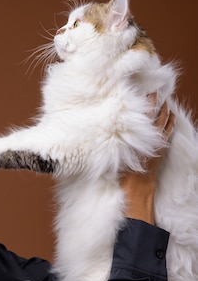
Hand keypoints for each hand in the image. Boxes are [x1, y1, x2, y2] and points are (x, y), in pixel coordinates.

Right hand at [120, 97, 174, 223]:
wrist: (137, 188)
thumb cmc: (124, 173)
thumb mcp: (116, 154)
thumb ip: (115, 141)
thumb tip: (109, 127)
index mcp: (140, 137)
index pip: (147, 114)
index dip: (149, 102)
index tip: (149, 91)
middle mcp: (150, 138)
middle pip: (157, 116)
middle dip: (158, 103)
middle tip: (157, 92)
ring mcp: (158, 144)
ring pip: (165, 123)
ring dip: (166, 111)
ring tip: (166, 101)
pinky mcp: (161, 150)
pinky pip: (168, 132)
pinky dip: (170, 123)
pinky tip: (171, 117)